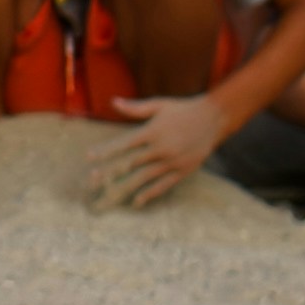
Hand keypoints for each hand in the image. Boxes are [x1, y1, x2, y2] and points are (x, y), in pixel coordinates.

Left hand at [92, 91, 219, 206]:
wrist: (214, 119)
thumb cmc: (182, 109)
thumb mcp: (159, 105)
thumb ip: (135, 108)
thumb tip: (113, 102)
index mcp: (152, 131)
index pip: (124, 143)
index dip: (106, 150)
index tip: (89, 157)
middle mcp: (161, 148)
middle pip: (130, 163)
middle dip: (110, 171)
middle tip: (91, 179)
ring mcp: (172, 162)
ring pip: (144, 177)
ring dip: (125, 186)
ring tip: (109, 195)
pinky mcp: (183, 171)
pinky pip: (163, 185)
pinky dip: (149, 194)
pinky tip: (136, 201)